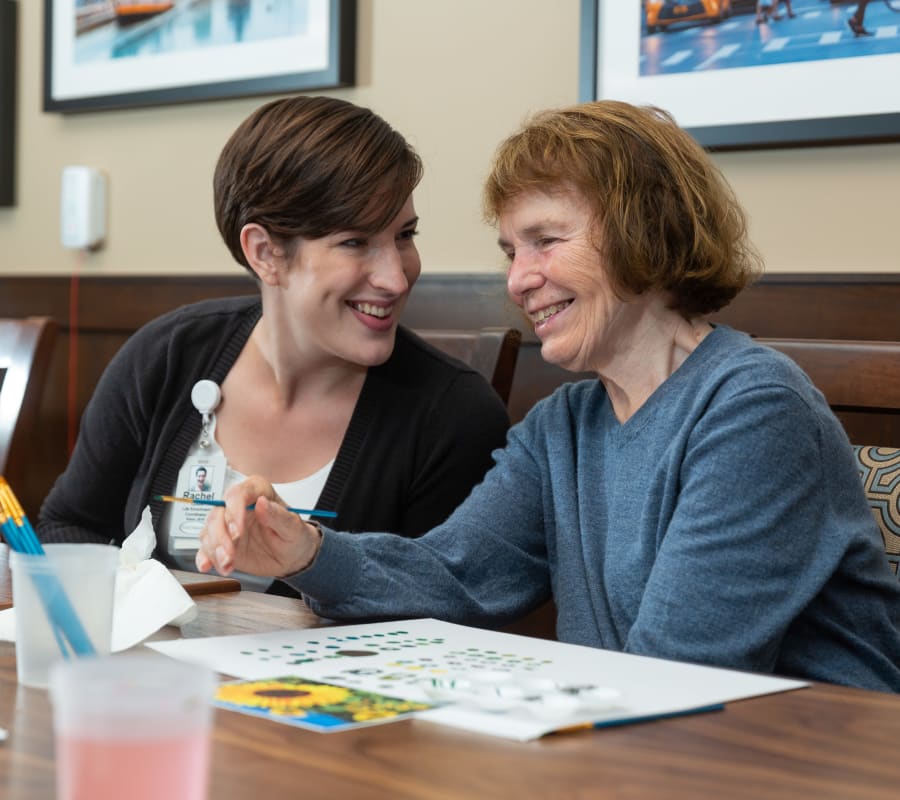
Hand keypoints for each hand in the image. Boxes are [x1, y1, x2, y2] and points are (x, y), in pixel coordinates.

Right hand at [194, 475, 321, 576]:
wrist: (292, 557)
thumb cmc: (295, 536)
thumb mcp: (293, 527)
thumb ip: (278, 515)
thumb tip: (262, 503)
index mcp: (258, 493)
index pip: (238, 494)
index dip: (234, 510)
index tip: (237, 530)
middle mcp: (239, 507)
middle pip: (218, 513)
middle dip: (221, 535)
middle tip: (230, 553)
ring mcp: (228, 525)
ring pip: (209, 531)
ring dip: (214, 549)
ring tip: (228, 564)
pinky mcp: (222, 543)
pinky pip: (206, 547)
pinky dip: (204, 557)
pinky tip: (207, 566)